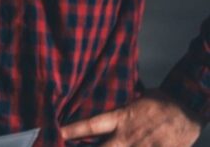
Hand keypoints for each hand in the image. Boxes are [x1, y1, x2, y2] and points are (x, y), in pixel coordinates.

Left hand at [60, 89, 201, 145]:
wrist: (187, 105)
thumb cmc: (160, 101)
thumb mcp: (134, 101)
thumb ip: (118, 113)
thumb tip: (101, 116)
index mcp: (121, 118)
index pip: (90, 125)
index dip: (72, 131)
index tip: (57, 134)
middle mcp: (129, 135)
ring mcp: (144, 146)